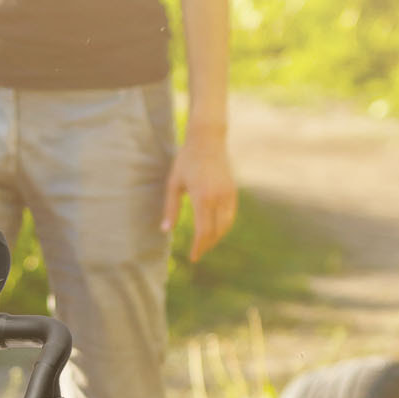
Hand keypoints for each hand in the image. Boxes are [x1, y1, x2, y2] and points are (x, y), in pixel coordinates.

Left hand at [161, 128, 237, 261]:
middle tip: (197, 254)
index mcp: (202, 197)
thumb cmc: (186, 161)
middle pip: (217, 231)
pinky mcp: (233, 190)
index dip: (199, 247)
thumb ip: (171, 208)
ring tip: (205, 244)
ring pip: (226, 224)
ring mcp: (229, 194)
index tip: (193, 257)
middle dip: (207, 245)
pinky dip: (224, 226)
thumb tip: (165, 230)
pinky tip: (214, 230)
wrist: (208, 140)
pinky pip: (231, 214)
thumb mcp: (174, 183)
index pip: (203, 231)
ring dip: (216, 237)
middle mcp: (219, 197)